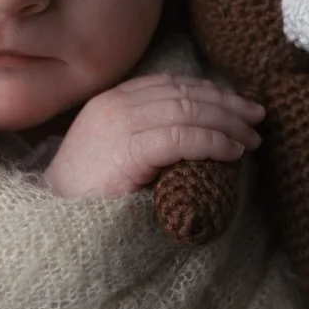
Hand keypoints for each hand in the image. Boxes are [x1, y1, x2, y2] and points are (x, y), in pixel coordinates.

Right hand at [43, 73, 264, 198]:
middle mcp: (114, 105)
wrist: (51, 224)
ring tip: (251, 139)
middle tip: (257, 117)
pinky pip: (182, 137)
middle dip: (227, 103)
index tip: (239, 104)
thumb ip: (145, 136)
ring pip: (188, 111)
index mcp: (110, 102)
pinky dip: (214, 142)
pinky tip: (232, 152)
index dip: (210, 90)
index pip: (170, 84)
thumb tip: (196, 132)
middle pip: (184, 92)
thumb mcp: (116, 154)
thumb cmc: (86, 199)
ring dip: (228, 123)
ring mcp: (119, 125)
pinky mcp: (128, 150)